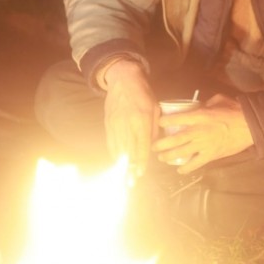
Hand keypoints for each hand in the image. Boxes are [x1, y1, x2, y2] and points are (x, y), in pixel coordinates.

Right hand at [103, 60, 158, 179]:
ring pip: (118, 149)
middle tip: (130, 183)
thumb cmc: (143, 94)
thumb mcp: (155, 109)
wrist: (123, 80)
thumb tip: (153, 146)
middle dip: (129, 169)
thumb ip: (154, 129)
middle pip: (128, 151)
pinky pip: (111, 142)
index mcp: (142, 120)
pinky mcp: (108, 123)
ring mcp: (115, 124)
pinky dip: (114, 153)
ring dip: (121, 165)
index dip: (141, 162)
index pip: (142, 146)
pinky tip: (117, 162)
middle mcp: (127, 124)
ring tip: (122, 178)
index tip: (141, 174)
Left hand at [152, 94, 252, 173]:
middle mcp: (198, 131)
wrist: (250, 125)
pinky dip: (186, 168)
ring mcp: (204, 145)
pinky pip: (196, 164)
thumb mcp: (217, 100)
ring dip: (169, 156)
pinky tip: (179, 170)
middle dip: (162, 144)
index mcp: (199, 116)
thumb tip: (197, 106)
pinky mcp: (212, 155)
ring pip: (182, 153)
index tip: (159, 123)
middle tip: (153, 146)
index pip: (177, 119)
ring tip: (161, 158)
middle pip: (175, 139)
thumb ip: (205, 104)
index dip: (165, 121)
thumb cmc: (234, 110)